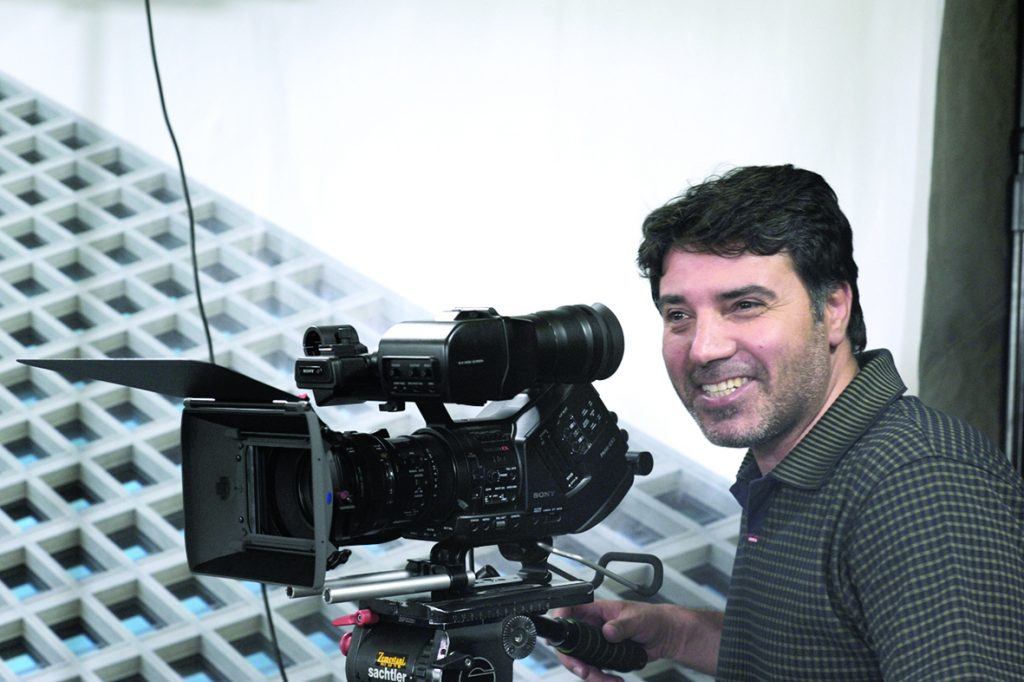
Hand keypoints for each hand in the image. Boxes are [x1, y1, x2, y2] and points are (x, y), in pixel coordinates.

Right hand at [548, 601, 721, 680]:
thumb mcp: (637, 618)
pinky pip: (595, 670)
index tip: (560, 633)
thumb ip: (622, 625)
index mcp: (596, 610)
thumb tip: (607, 631)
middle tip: (584, 671)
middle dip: (573, 660)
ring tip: (607, 680)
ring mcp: (596, 643)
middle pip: (570, 643)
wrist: (666, 636)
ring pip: (581, 661)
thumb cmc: (652, 618)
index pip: (570, 610)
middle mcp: (592, 626)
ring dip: (590, 674)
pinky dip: (601, 679)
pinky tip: (613, 681)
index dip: (560, 619)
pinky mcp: (604, 657)